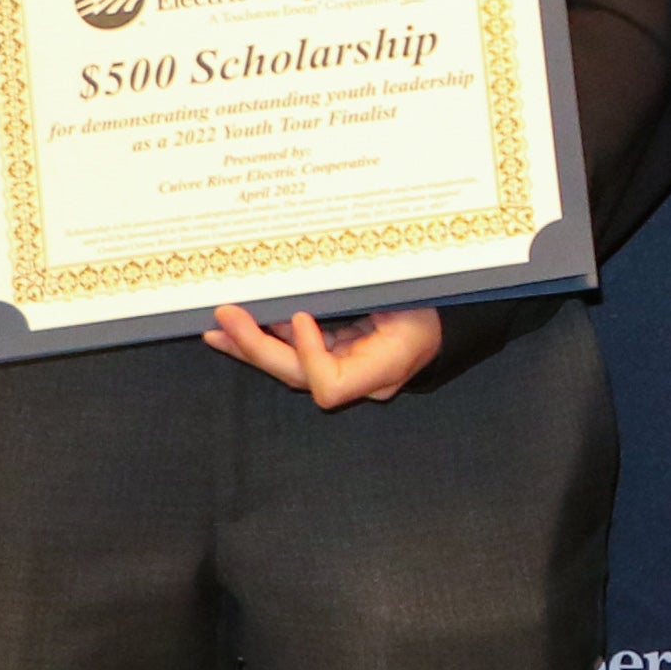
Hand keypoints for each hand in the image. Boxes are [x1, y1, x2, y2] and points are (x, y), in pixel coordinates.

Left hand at [203, 300, 444, 408]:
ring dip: (251, 346)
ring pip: (291, 370)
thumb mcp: (404, 290)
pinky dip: (269, 339)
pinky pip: (298, 356)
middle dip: (258, 348)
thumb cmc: (435, 297)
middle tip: (226, 317)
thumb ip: (359, 293)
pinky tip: (236, 329)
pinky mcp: (341, 359)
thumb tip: (302, 284)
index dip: (308, 355)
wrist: (453, 313)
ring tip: (217, 326)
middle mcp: (364, 381)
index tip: (301, 316)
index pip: (332, 384)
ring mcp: (351, 374)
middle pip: (300, 378)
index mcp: (388, 366)